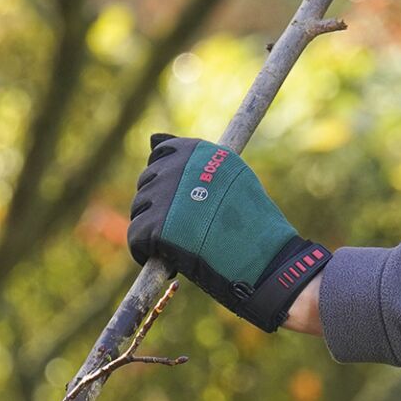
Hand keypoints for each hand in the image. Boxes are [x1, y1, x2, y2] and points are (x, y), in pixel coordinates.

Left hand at [126, 132, 330, 332]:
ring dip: (151, 228)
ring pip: (139, 210)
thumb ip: (193, 161)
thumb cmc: (251, 224)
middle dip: (159, 206)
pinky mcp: (158, 226)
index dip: (165, 178)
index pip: (161, 153)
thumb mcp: (229, 178)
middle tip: (186, 228)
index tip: (179, 199)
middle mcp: (180, 167)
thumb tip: (152, 140)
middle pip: (147, 182)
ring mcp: (167, 196)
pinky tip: (168, 260)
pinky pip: (135, 237)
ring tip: (180, 244)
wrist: (264, 261)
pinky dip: (145, 251)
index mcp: (200, 151)